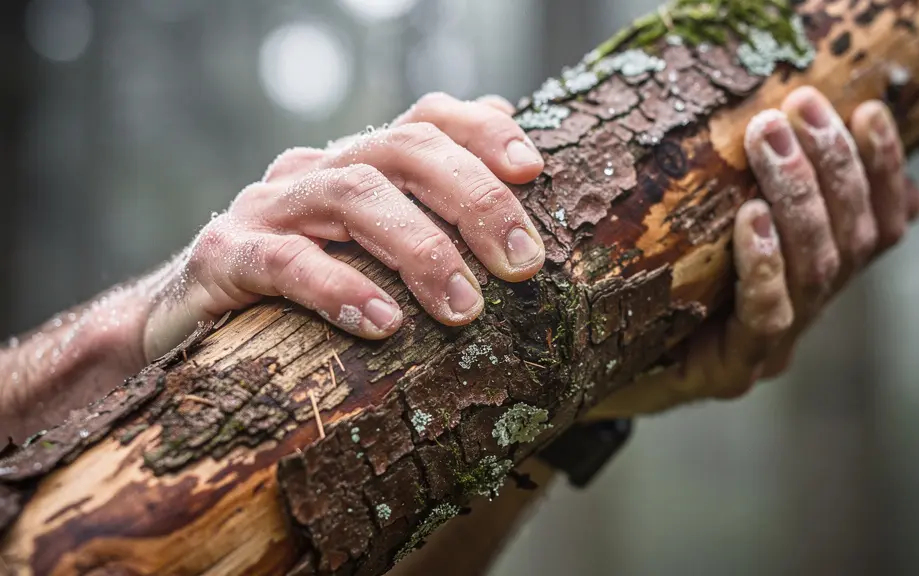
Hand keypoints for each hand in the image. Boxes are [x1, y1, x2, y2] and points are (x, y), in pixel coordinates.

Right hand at [143, 93, 546, 360]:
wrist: (185, 317)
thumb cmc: (301, 281)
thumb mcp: (369, 244)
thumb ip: (429, 202)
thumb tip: (514, 149)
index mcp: (357, 162)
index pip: (427, 120)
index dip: (482, 133)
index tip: (533, 170)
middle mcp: (317, 170)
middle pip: (403, 150)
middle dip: (473, 199)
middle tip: (522, 262)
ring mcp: (269, 206)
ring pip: (355, 196)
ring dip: (421, 249)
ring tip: (464, 307)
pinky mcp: (227, 255)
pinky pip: (287, 262)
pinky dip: (340, 289)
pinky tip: (384, 322)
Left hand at [589, 87, 918, 417]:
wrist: (601, 373)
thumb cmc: (656, 286)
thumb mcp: (706, 229)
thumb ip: (750, 187)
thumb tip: (780, 119)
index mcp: (815, 280)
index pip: (878, 227)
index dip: (884, 171)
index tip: (868, 110)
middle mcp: (806, 314)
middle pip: (850, 242)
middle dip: (833, 166)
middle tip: (800, 105)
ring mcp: (773, 349)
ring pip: (815, 272)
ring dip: (800, 198)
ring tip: (770, 138)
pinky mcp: (729, 372)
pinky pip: (762, 318)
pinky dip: (765, 264)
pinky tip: (752, 217)